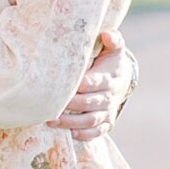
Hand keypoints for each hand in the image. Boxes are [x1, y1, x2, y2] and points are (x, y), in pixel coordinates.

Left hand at [49, 25, 134, 141]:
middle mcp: (109, 96)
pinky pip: (97, 132)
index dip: (78, 85)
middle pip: (88, 103)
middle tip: (47, 105)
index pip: (93, 82)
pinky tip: (70, 133)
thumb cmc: (109, 60)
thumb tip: (106, 34)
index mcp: (108, 77)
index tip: (59, 85)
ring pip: (90, 120)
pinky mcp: (106, 122)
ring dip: (71, 122)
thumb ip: (112, 39)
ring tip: (50, 121)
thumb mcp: (114, 47)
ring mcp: (107, 111)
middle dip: (68, 105)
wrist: (122, 78)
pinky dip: (85, 135)